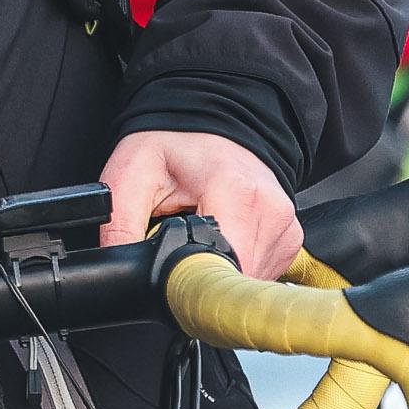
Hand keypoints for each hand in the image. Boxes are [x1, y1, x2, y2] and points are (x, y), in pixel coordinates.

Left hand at [99, 128, 301, 280]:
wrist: (212, 123)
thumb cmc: (174, 144)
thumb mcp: (130, 175)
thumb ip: (120, 228)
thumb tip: (120, 275)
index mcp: (233, 191)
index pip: (220, 270)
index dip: (191, 285)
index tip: (173, 281)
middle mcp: (269, 210)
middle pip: (235, 281)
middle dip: (202, 279)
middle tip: (180, 255)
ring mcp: (285, 225)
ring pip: (249, 282)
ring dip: (220, 273)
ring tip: (201, 240)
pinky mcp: (289, 237)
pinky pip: (262, 272)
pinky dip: (236, 266)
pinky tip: (221, 241)